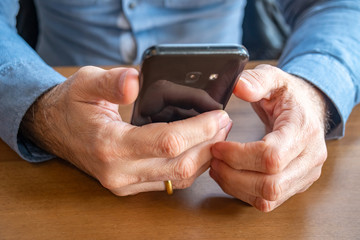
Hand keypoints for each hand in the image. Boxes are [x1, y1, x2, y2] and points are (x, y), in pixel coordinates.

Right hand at [20, 66, 231, 194]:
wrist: (54, 129)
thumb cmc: (71, 105)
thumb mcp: (84, 83)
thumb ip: (110, 82)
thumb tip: (135, 81)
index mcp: (109, 145)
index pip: (166, 143)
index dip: (198, 129)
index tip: (218, 115)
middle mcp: (118, 172)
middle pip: (179, 165)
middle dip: (209, 144)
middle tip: (224, 123)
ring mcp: (124, 183)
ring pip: (178, 178)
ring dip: (204, 158)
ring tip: (218, 135)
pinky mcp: (129, 186)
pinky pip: (170, 182)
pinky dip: (191, 167)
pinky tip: (200, 149)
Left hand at [209, 64, 327, 211]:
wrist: (307, 109)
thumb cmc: (288, 95)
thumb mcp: (274, 78)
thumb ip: (256, 80)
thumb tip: (238, 87)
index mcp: (304, 130)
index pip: (271, 156)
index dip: (238, 155)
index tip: (218, 146)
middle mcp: (310, 158)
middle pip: (270, 184)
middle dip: (233, 175)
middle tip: (213, 159)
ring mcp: (305, 175)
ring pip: (268, 198)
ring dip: (235, 186)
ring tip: (217, 168)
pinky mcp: (295, 185)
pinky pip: (268, 201)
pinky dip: (243, 193)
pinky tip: (228, 177)